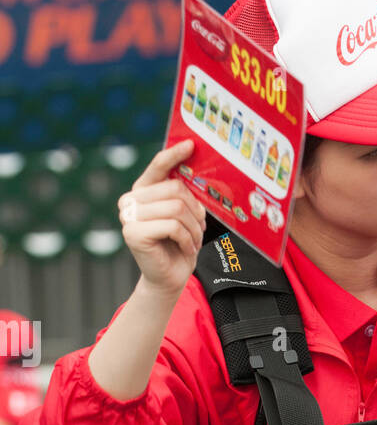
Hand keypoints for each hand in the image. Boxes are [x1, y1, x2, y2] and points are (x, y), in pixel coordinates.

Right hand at [118, 140, 205, 297]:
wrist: (169, 279)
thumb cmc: (178, 246)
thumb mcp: (183, 216)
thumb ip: (182, 195)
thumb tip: (194, 168)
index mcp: (142, 191)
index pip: (158, 166)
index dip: (174, 155)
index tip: (190, 145)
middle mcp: (130, 200)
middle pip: (175, 189)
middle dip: (195, 210)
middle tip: (200, 227)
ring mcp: (128, 216)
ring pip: (176, 208)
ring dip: (194, 227)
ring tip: (193, 240)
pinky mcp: (133, 232)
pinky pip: (173, 226)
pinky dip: (187, 239)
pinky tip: (186, 248)